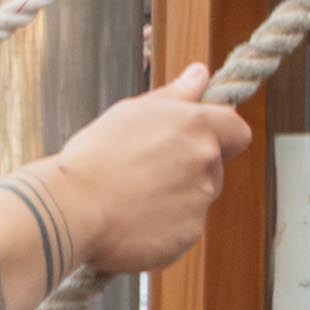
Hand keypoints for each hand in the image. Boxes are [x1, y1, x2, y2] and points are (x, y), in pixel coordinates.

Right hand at [43, 66, 252, 280]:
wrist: (73, 207)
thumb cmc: (96, 155)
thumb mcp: (132, 113)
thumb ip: (176, 94)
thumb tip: (200, 74)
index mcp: (195, 125)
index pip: (236, 131)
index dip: (223, 137)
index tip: (200, 141)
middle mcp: (206, 161)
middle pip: (214, 167)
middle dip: (188, 169)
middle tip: (144, 171)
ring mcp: (200, 201)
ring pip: (197, 198)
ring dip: (174, 198)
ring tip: (132, 197)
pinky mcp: (188, 235)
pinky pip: (182, 229)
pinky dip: (163, 227)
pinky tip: (132, 220)